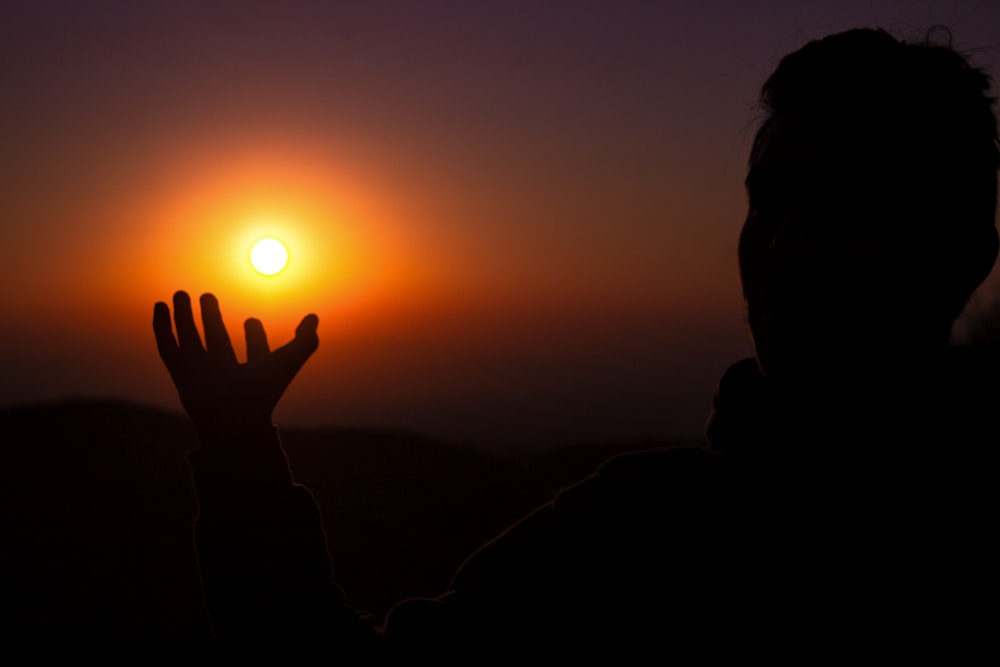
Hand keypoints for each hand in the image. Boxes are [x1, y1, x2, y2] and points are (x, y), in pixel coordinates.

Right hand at [153, 291, 318, 436]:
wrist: (234, 418)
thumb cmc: (265, 390)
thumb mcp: (290, 359)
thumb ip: (307, 339)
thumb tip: (314, 317)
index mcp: (254, 370)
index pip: (254, 350)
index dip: (255, 335)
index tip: (252, 320)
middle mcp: (226, 371)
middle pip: (217, 340)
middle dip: (211, 318)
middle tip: (207, 296)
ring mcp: (201, 372)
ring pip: (190, 339)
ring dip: (184, 317)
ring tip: (180, 294)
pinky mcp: (180, 374)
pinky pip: (168, 347)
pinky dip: (163, 327)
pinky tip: (160, 307)